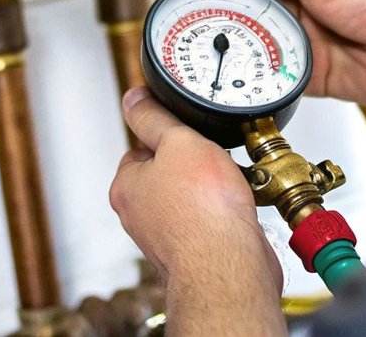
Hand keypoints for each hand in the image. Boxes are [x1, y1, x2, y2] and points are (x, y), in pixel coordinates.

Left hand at [110, 88, 285, 335]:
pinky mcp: (197, 248)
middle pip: (169, 170)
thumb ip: (155, 117)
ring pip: (193, 194)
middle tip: (212, 160)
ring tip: (227, 183)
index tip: (187, 132)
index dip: (169, 134)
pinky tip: (238, 205)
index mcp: (127, 187)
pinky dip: (225, 209)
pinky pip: (211, 217)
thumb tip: (135, 98)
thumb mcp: (178, 142)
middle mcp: (142, 214)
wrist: (232, 266)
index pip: (141, 145)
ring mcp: (169, 234)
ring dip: (214, 186)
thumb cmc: (203, 213)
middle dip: (195, 163)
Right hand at [208, 0, 365, 109]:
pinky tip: (250, 79)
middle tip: (203, 31)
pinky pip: (279, 81)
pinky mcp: (315, 78)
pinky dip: (265, 81)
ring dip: (247, 53)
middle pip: (251, 18)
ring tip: (222, 55)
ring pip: (261, 51)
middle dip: (229, 25)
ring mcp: (308, 45)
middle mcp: (303, 11)